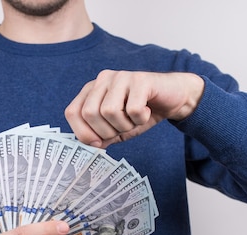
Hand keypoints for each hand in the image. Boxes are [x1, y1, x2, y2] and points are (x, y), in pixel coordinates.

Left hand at [65, 70, 203, 147]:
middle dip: (107, 131)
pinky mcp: (140, 79)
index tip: (100, 142)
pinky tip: (147, 111)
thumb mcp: (117, 129)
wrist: (173, 98)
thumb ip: (100, 136)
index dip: (84, 133)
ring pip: (110, 112)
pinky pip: (133, 110)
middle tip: (123, 129)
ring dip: (125, 125)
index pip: (72, 113)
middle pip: (90, 114)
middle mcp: (103, 79)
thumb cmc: (141, 112)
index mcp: (92, 90)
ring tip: (135, 119)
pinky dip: (141, 119)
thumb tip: (88, 145)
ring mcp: (121, 77)